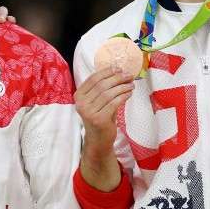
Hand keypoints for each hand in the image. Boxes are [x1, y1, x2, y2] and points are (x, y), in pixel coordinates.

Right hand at [75, 67, 134, 190]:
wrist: (98, 140)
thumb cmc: (100, 117)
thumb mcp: (97, 102)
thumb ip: (102, 88)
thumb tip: (117, 71)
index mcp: (78, 96)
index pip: (93, 79)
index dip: (107, 72)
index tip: (119, 68)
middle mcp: (81, 104)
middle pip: (102, 85)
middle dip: (117, 78)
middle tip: (129, 75)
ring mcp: (89, 112)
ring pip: (109, 93)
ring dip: (122, 87)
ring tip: (131, 85)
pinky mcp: (99, 119)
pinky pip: (114, 103)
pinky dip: (123, 96)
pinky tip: (129, 94)